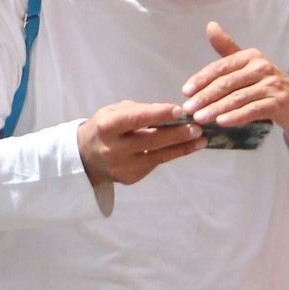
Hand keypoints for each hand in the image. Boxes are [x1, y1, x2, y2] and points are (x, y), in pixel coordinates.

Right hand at [78, 100, 205, 186]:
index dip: (159, 115)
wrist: (86, 157)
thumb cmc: (107, 127)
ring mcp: (122, 167)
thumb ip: (142, 111)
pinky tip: (187, 147)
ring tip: (201, 139)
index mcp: (107, 127)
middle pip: (151, 141)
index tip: (180, 111)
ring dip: (183, 147)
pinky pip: (155, 164)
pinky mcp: (131, 178)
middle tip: (198, 127)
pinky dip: (172, 154)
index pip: (136, 119)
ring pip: (159, 156)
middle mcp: (113, 149)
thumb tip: (172, 113)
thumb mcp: (116, 112)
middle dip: (177, 134)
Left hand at [180, 21, 288, 159]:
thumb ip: (228, 49)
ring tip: (200, 118)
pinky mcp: (279, 102)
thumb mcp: (250, 66)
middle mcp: (262, 67)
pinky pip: (253, 110)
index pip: (221, 67)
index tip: (186, 91)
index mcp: (251, 56)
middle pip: (227, 83)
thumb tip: (210, 25)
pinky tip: (222, 123)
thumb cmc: (270, 86)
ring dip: (216, 109)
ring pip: (238, 98)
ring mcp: (272, 84)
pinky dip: (236, 116)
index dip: (201, 79)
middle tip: (188, 109)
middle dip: (205, 97)